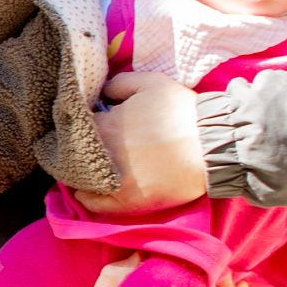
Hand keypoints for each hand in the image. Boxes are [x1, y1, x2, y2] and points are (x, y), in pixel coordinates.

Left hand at [79, 72, 206, 214]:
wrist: (212, 144)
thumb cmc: (182, 111)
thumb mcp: (151, 82)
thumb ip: (119, 83)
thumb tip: (102, 93)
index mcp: (103, 124)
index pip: (75, 126)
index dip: (78, 125)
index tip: (84, 126)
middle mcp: (102, 153)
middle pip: (73, 153)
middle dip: (74, 149)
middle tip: (82, 148)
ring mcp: (113, 179)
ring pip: (80, 179)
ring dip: (78, 173)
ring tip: (83, 170)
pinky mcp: (129, 201)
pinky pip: (96, 204)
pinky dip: (88, 197)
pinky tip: (87, 192)